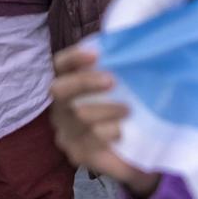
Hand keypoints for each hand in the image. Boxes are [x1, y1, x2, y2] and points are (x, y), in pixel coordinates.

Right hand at [50, 46, 158, 196]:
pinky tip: (122, 131)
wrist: (137, 154)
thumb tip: (127, 44)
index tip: (95, 54)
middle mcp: (60, 108)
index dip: (73, 58)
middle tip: (112, 80)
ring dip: (105, 109)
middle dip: (85, 82)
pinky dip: (109, 132)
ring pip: (79, 116)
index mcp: (67, 86)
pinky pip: (91, 141)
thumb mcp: (121, 89)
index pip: (60, 66)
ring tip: (128, 109)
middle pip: (60, 90)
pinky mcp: (78, 154)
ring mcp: (67, 133)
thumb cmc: (124, 111)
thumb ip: (117, 69)